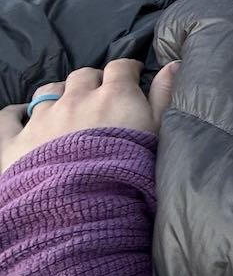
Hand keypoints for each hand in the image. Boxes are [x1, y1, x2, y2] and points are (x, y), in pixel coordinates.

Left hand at [0, 59, 179, 175]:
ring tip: (65, 106)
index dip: (126, 70)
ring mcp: (42, 119)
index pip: (119, 68)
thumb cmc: (132, 174)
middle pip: (82, 76)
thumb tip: (173, 64)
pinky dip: (15, 114)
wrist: (84, 210)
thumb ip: (165, 97)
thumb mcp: (159, 134)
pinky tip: (20, 116)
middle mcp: (76, 100)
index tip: (131, 76)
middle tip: (99, 96)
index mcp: (114, 96)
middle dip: (92, 81)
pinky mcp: (15, 142)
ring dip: (58, 93)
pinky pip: (8, 118)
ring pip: (47, 90)